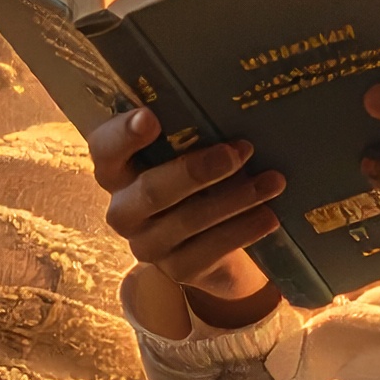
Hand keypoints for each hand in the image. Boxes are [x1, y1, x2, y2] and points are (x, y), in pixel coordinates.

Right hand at [89, 106, 283, 339]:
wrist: (215, 245)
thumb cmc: (200, 181)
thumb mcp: (190, 154)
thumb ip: (193, 135)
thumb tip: (236, 108)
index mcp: (117, 169)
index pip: (105, 148)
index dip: (123, 134)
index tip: (150, 117)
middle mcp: (124, 209)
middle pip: (151, 190)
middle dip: (197, 170)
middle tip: (241, 150)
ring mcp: (146, 244)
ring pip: (188, 220)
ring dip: (236, 198)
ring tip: (274, 181)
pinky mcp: (176, 270)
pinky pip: (210, 249)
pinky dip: (244, 230)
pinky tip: (269, 216)